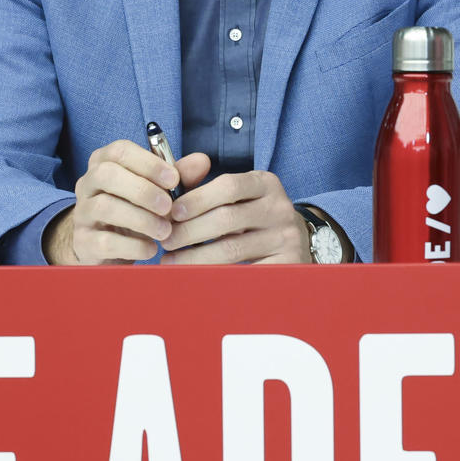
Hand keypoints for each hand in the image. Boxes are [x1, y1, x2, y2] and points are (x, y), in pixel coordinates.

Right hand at [44, 141, 208, 264]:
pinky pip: (104, 241)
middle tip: (168, 206)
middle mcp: (88, 183)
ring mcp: (82, 213)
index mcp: (104, 163)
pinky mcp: (84, 242)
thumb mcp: (158, 192)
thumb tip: (202, 161)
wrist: (107, 248)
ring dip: (141, 219)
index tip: (173, 179)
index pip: (119, 150)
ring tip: (165, 231)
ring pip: (105, 207)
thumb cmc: (135, 210)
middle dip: (142, 190)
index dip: (148, 163)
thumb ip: (178, 177)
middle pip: (107, 174)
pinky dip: (132, 246)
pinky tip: (151, 249)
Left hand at [160, 168, 309, 264]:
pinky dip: (215, 276)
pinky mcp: (286, 264)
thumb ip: (200, 184)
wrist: (294, 240)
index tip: (172, 213)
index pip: (228, 186)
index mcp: (264, 183)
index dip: (196, 199)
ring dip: (194, 257)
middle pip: (227, 219)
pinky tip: (196, 277)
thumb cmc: (251, 215)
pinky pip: (244, 274)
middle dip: (189, 231)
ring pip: (231, 250)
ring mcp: (285, 237)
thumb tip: (170, 182)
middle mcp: (278, 207)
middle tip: (165, 241)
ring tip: (171, 261)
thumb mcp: (235, 196)